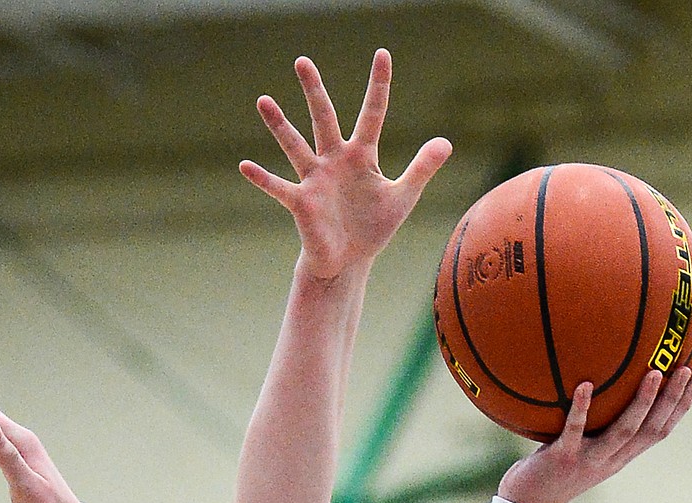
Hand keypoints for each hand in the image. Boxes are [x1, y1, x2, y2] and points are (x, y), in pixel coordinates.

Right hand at [239, 48, 450, 280]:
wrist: (348, 261)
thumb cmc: (372, 227)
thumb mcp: (403, 198)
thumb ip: (421, 169)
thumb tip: (446, 142)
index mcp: (361, 155)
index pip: (372, 113)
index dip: (379, 85)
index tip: (382, 53)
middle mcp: (334, 159)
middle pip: (324, 118)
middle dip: (314, 91)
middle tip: (302, 61)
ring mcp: (316, 179)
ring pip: (296, 146)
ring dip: (280, 126)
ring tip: (263, 101)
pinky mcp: (302, 203)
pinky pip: (280, 188)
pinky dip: (263, 178)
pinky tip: (245, 166)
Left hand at [498, 367, 691, 502]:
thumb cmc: (555, 469)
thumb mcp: (585, 447)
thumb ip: (600, 423)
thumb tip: (604, 383)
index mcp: (621, 456)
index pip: (660, 431)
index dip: (681, 407)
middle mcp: (611, 459)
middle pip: (651, 429)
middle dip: (672, 400)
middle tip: (686, 369)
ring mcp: (588, 460)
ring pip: (623, 432)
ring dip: (641, 403)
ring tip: (653, 373)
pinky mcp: (563, 458)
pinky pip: (574, 430)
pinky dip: (582, 408)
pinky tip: (586, 385)